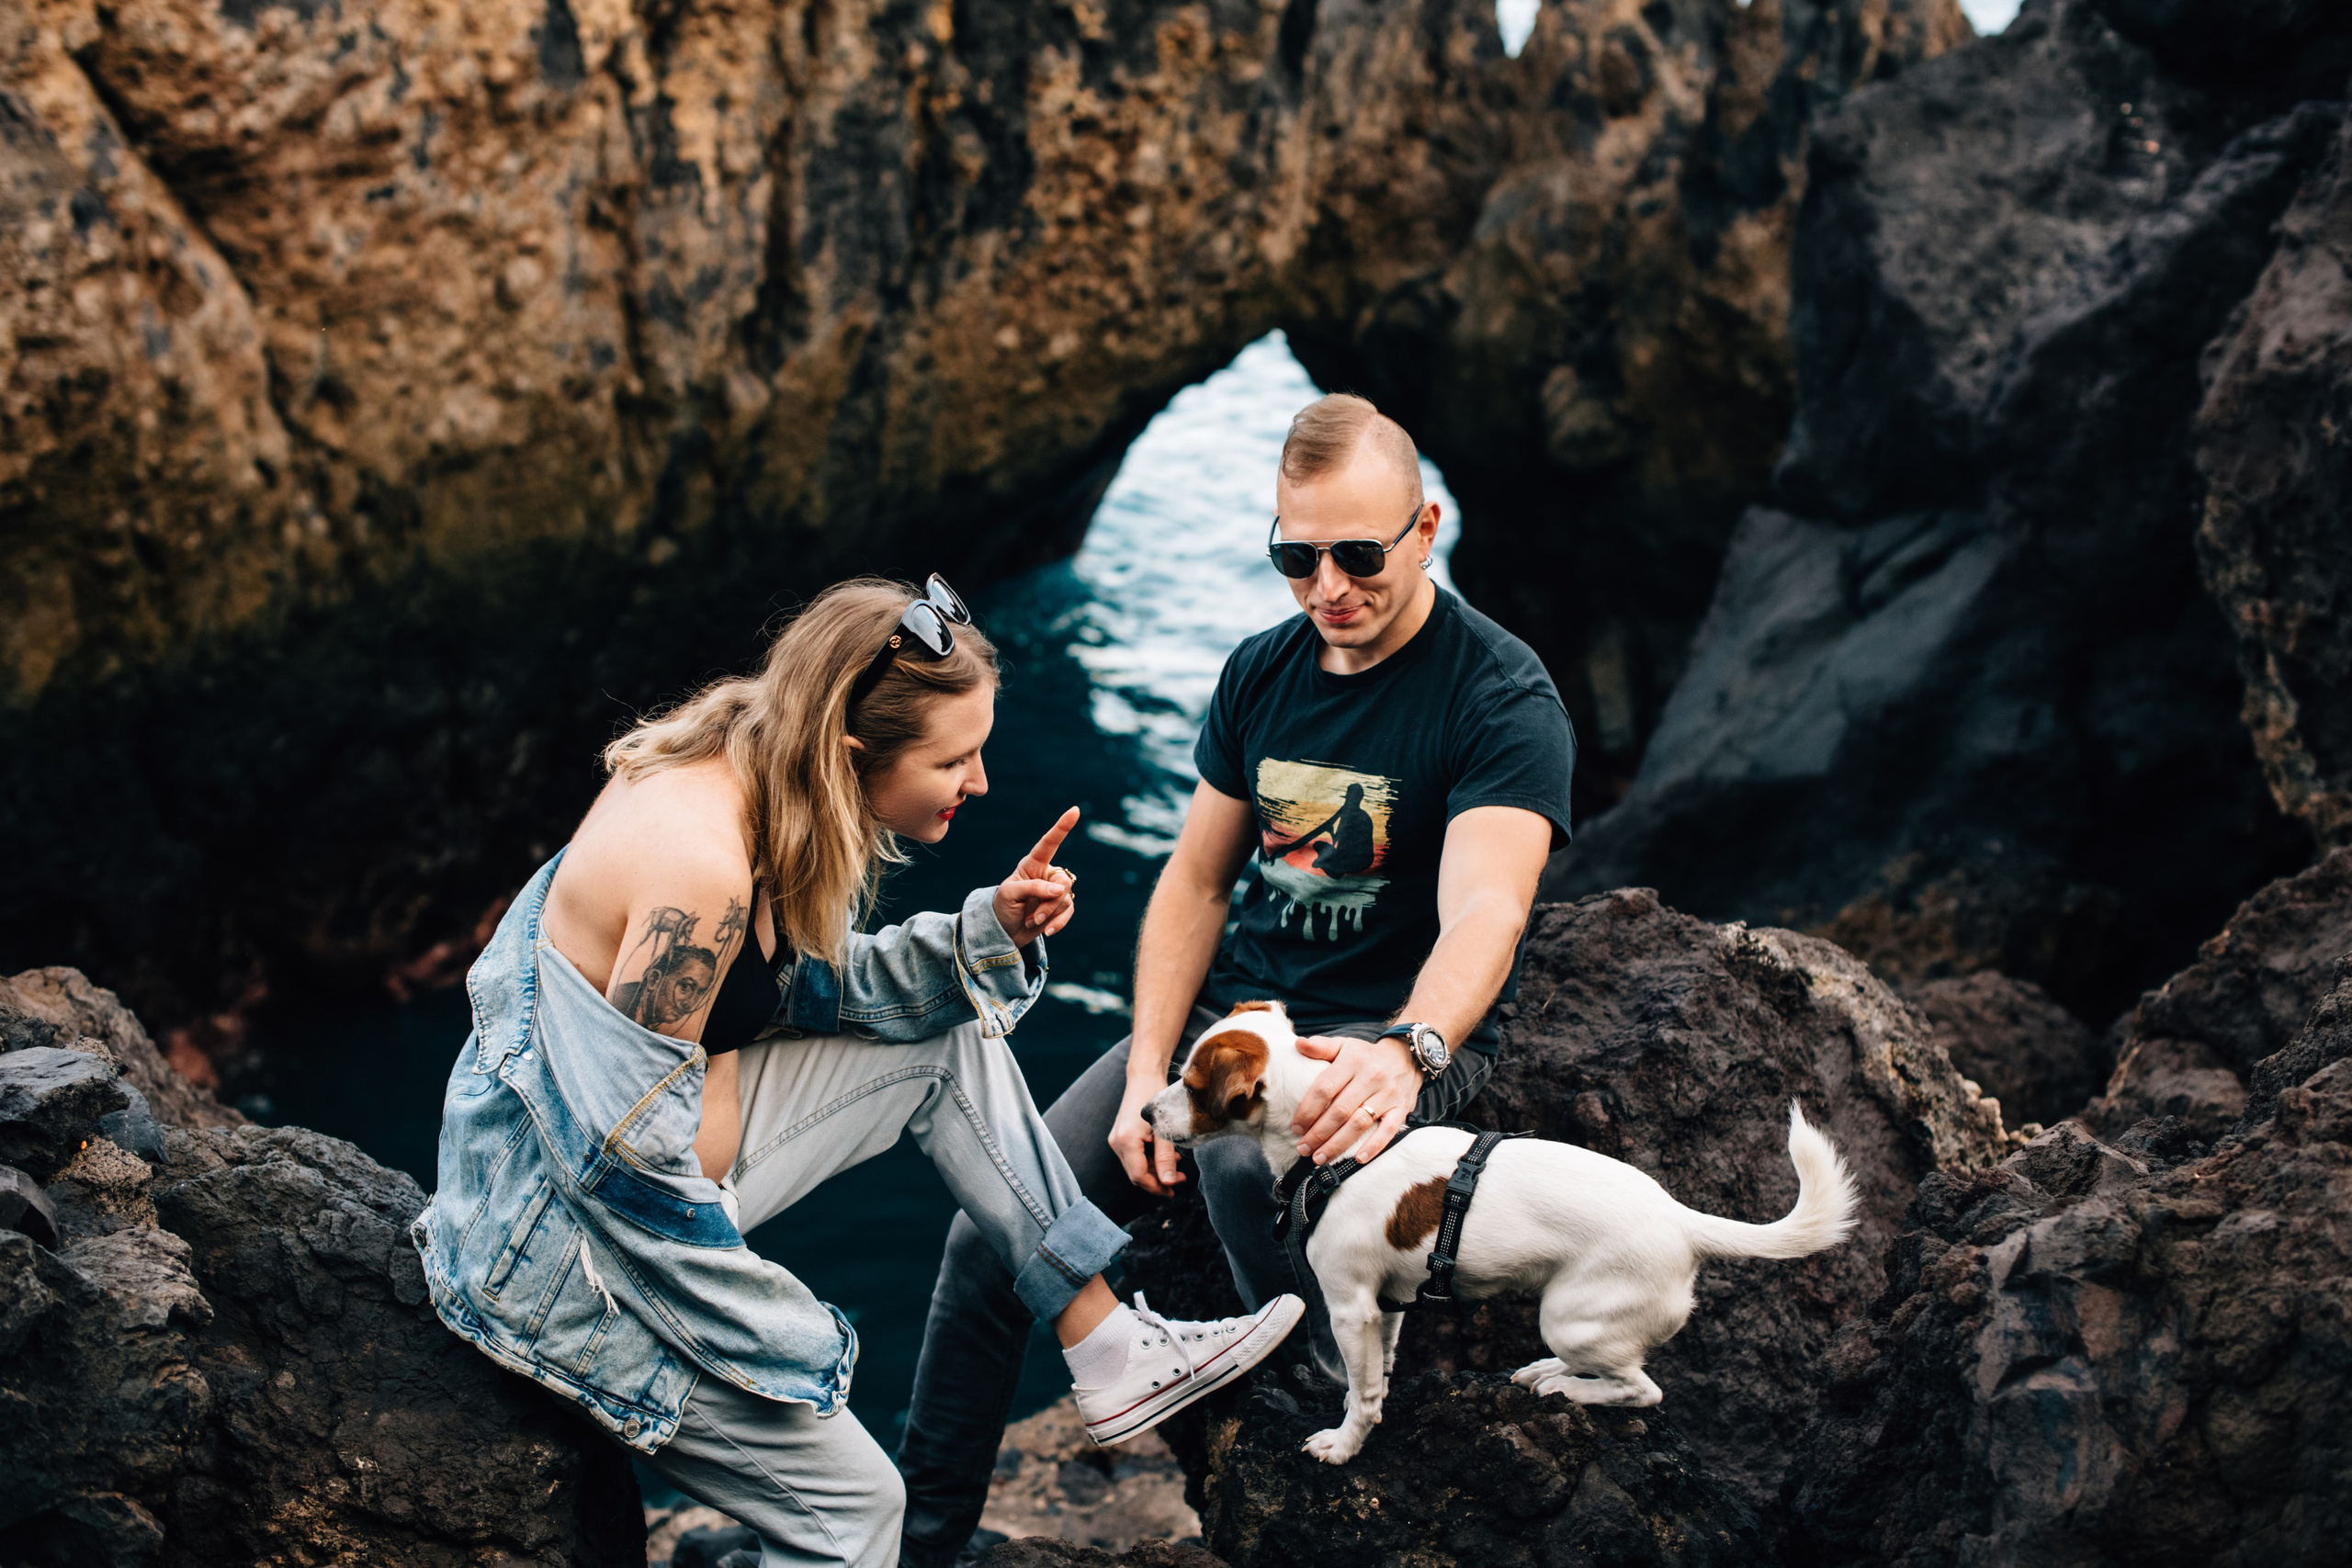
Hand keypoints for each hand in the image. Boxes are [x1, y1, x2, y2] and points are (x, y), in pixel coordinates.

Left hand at [993, 807, 1078, 946]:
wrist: (1004, 931)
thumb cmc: (1003, 907)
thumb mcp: (1011, 894)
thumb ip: (1034, 887)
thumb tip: (1061, 889)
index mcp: (1032, 864)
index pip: (1049, 843)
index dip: (1062, 827)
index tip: (1075, 810)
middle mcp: (1046, 874)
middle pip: (1062, 881)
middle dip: (1051, 901)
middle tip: (1034, 916)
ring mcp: (1054, 891)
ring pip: (1066, 897)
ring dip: (1050, 913)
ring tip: (1033, 922)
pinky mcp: (1060, 907)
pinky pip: (1069, 911)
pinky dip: (1059, 923)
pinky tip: (1047, 931)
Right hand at [1109, 1076, 1184, 1195]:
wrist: (1144, 1077)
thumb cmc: (1155, 1098)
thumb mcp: (1165, 1130)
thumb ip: (1166, 1158)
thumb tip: (1168, 1183)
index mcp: (1126, 1141)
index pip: (1139, 1176)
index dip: (1156, 1187)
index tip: (1174, 1190)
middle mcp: (1116, 1143)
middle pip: (1136, 1173)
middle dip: (1158, 1180)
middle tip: (1180, 1179)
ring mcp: (1116, 1139)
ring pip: (1136, 1166)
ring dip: (1155, 1170)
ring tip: (1176, 1166)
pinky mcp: (1120, 1136)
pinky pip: (1134, 1156)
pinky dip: (1150, 1160)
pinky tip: (1166, 1156)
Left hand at [1291, 1034, 1420, 1165]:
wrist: (1407, 1056)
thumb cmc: (1367, 1056)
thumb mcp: (1344, 1045)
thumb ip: (1320, 1047)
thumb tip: (1297, 1044)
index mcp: (1352, 1062)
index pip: (1325, 1088)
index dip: (1308, 1110)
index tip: (1296, 1128)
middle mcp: (1370, 1078)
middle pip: (1340, 1111)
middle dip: (1318, 1133)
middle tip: (1303, 1148)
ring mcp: (1388, 1095)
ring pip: (1359, 1123)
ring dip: (1338, 1144)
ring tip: (1320, 1158)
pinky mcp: (1402, 1109)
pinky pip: (1388, 1130)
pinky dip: (1374, 1146)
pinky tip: (1358, 1159)